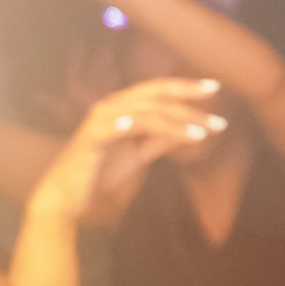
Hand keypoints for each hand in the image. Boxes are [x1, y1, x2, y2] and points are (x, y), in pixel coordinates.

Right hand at [37, 77, 226, 214]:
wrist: (67, 198)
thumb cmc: (100, 174)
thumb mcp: (138, 154)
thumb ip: (161, 140)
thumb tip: (193, 130)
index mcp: (122, 106)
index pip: (159, 91)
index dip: (186, 87)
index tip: (215, 88)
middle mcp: (110, 106)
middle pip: (155, 95)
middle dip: (188, 98)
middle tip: (217, 103)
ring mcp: (99, 120)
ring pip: (144, 112)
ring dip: (176, 122)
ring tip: (202, 133)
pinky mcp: (90, 138)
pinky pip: (116, 127)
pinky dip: (133, 124)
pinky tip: (157, 128)